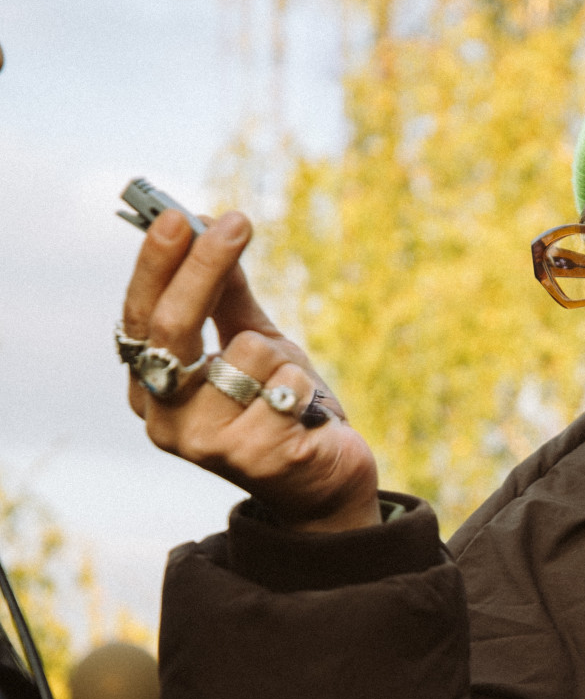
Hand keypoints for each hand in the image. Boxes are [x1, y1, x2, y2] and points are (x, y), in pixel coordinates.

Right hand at [122, 208, 381, 530]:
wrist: (327, 483)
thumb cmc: (283, 408)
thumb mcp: (255, 344)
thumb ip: (227, 295)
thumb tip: (206, 221)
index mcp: (154, 389)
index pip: (143, 316)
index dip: (160, 264)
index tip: (179, 215)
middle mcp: (166, 421)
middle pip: (174, 330)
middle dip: (203, 268)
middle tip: (235, 222)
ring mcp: (207, 446)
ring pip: (244, 355)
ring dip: (278, 357)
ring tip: (287, 390)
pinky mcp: (256, 460)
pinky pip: (286, 385)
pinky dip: (303, 388)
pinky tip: (303, 416)